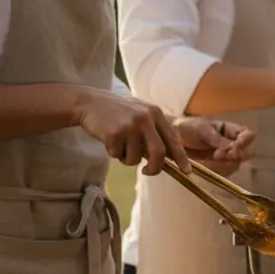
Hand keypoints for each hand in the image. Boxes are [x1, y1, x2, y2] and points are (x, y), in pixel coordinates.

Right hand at [73, 89, 189, 175]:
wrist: (88, 102)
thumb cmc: (117, 112)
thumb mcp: (140, 114)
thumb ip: (155, 131)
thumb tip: (169, 157)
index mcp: (155, 113)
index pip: (173, 139)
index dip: (181, 157)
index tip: (186, 171)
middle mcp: (145, 118)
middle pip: (159, 153)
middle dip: (155, 168)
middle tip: (147, 171)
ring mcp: (130, 125)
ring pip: (136, 158)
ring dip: (127, 158)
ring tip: (119, 144)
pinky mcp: (114, 133)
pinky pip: (119, 156)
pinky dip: (114, 153)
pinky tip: (108, 140)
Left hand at [173, 117, 254, 175]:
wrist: (170, 140)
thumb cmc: (187, 128)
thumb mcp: (203, 130)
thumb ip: (218, 140)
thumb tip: (232, 149)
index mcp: (231, 131)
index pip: (248, 136)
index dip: (245, 142)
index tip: (235, 146)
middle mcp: (233, 145)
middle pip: (246, 154)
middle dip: (233, 156)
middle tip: (217, 156)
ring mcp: (226, 158)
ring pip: (234, 165)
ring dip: (221, 165)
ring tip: (205, 161)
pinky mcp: (218, 169)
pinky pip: (223, 174)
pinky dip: (213, 171)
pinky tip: (202, 166)